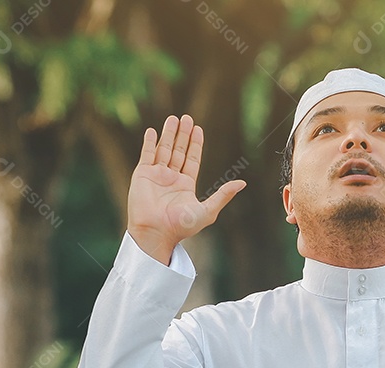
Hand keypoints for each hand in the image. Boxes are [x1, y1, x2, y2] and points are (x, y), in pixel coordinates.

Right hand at [127, 114, 245, 264]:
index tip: (198, 129)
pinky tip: (153, 131)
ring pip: (163, 149)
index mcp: (186, 185)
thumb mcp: (208, 210)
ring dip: (168, 134)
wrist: (157, 233)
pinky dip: (149, 142)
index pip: (192, 159)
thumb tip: (242, 183)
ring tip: (173, 118)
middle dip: (183, 135)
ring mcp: (156, 176)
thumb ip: (223, 195)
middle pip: (178, 151)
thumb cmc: (182, 226)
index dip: (195, 144)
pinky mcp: (142, 175)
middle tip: (187, 118)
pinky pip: (146, 155)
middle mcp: (171, 178)